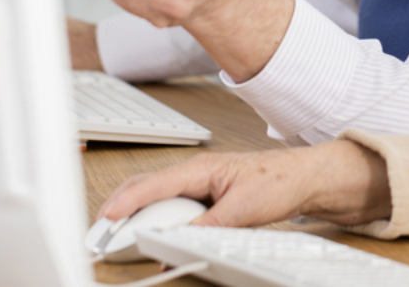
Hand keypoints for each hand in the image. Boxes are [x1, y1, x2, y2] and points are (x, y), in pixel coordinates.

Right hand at [98, 141, 391, 227]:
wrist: (306, 180)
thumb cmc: (280, 181)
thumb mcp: (244, 209)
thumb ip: (210, 224)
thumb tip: (180, 239)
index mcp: (201, 168)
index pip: (152, 185)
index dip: (125, 204)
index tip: (106, 221)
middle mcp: (196, 174)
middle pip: (146, 189)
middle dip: (120, 210)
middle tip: (102, 235)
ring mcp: (200, 185)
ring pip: (157, 200)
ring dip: (139, 218)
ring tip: (123, 240)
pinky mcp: (206, 198)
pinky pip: (173, 209)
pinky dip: (159, 224)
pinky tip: (157, 240)